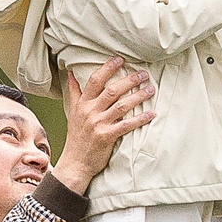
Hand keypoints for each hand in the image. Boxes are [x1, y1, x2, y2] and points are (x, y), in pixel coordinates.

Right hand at [54, 57, 152, 193]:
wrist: (75, 163)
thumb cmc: (77, 137)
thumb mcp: (73, 113)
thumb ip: (74, 93)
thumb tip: (70, 74)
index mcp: (82, 104)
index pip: (95, 81)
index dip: (108, 68)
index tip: (120, 59)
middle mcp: (90, 111)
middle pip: (112, 90)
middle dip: (129, 80)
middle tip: (143, 73)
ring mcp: (98, 124)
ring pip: (122, 106)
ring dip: (138, 96)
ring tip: (151, 89)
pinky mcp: (107, 137)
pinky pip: (126, 125)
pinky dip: (140, 119)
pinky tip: (151, 114)